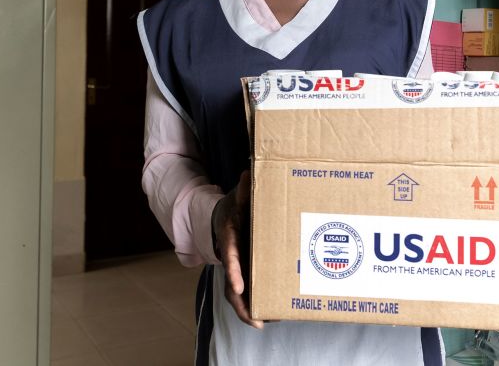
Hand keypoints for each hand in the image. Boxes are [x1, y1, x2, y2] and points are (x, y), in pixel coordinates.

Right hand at [212, 170, 261, 328]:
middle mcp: (231, 256)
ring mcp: (237, 267)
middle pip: (231, 285)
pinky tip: (273, 315)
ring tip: (267, 323)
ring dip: (250, 310)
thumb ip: (243, 189)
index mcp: (229, 237)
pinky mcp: (246, 272)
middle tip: (255, 321)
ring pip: (238, 294)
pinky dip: (257, 304)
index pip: (229, 255)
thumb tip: (248, 174)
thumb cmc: (234, 207)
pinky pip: (249, 291)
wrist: (225, 217)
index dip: (233, 271)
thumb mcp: (238, 196)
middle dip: (241, 304)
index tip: (238, 286)